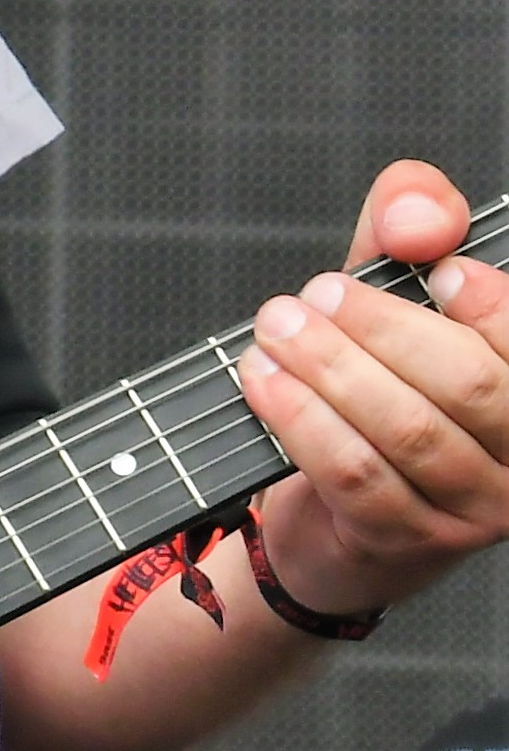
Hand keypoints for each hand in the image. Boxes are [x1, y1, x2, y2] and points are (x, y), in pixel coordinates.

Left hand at [237, 160, 508, 619]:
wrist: (337, 514)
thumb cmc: (380, 388)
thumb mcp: (393, 298)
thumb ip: (406, 232)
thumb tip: (414, 211)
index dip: (492, 304)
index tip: (437, 269)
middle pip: (471, 386)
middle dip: (382, 327)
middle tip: (316, 295)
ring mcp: (474, 507)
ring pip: (409, 430)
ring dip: (330, 368)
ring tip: (279, 328)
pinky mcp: (409, 538)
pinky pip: (356, 473)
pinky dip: (301, 417)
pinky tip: (265, 379)